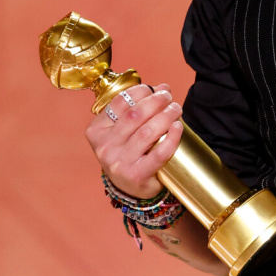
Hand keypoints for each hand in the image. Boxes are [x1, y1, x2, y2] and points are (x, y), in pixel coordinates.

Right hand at [84, 83, 183, 199]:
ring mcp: (120, 163)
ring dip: (166, 116)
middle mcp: (105, 147)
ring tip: (176, 109)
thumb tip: (163, 87)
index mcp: (97, 131)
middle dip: (156, 101)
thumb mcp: (124, 130)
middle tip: (169, 97)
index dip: (141, 91)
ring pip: (147, 132)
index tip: (156, 89)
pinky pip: (159, 153)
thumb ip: (138, 107)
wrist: (130, 188)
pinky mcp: (137, 176)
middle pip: (135, 115)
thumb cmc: (128, 152)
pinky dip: (172, 138)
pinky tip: (178, 127)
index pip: (119, 102)